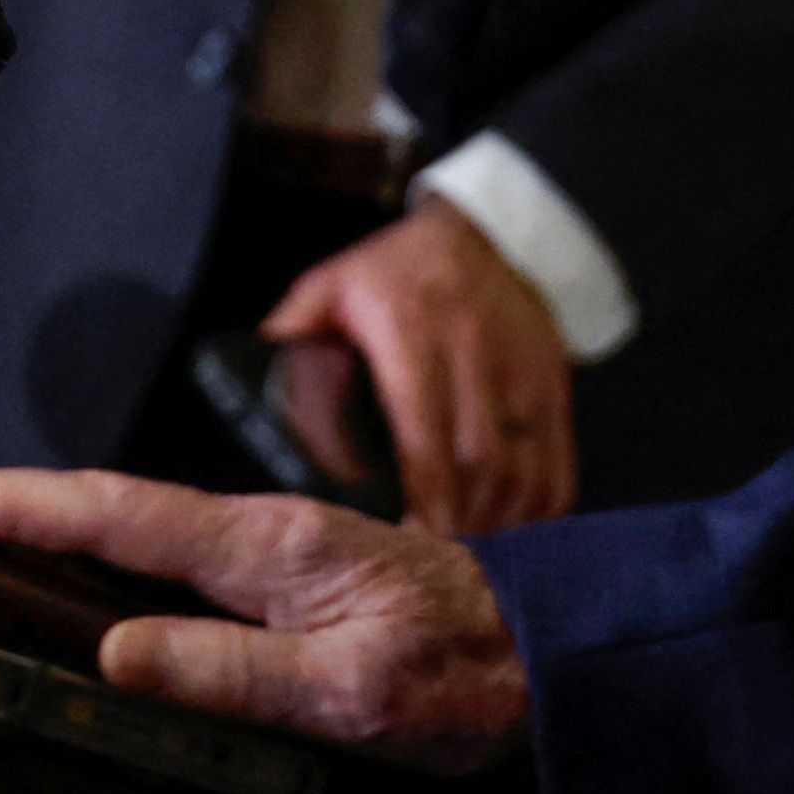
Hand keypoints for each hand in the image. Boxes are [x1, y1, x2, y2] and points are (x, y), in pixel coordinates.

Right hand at [0, 469, 531, 774]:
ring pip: (142, 523)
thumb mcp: (345, 693)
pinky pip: (178, 548)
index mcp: (262, 548)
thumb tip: (113, 651)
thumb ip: (228, 669)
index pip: (111, 512)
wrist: (550, 652)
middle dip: (13, 500)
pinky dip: (113, 545)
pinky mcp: (291, 575)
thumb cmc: (463, 675)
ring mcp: (275, 550)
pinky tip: (91, 568)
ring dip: (57, 520)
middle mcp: (259, 533)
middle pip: (109, 503)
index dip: (15, 504)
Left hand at [263, 194, 577, 531]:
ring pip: (521, 472)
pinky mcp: (553, 387)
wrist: (481, 234)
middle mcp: (474, 350)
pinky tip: (505, 527)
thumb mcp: (331, 288)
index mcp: (412, 328)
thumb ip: (290, 336)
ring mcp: (522, 371)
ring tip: (458, 548)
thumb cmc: (395, 272)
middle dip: (453, 521)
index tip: (398, 540)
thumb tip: (237, 385)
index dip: (418, 496)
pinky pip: (557, 465)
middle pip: (477, 463)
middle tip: (422, 559)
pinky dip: (536, 509)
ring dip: (492, 522)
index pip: (423, 430)